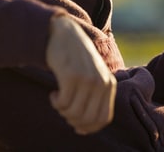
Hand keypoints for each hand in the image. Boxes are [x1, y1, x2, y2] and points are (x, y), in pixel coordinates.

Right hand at [46, 14, 116, 134]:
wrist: (64, 34)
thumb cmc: (76, 59)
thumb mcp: (92, 76)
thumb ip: (94, 98)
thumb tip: (83, 129)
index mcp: (109, 84)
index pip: (104, 118)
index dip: (89, 127)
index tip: (77, 126)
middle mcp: (101, 82)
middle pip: (88, 119)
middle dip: (73, 121)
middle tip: (64, 111)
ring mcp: (87, 78)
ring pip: (74, 113)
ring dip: (62, 111)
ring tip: (58, 100)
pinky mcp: (71, 75)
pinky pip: (63, 103)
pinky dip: (56, 102)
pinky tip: (53, 93)